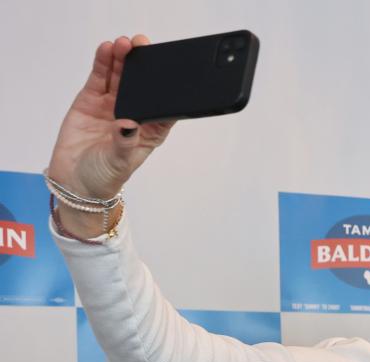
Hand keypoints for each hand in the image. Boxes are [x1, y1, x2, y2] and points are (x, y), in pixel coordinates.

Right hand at [47, 35, 173, 199]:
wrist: (75, 182)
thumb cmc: (106, 175)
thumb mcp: (121, 162)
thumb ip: (126, 142)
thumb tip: (128, 124)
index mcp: (151, 129)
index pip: (164, 104)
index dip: (166, 86)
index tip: (167, 68)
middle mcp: (134, 113)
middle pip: (142, 84)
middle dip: (143, 64)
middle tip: (142, 45)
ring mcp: (112, 104)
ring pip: (120, 77)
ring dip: (123, 59)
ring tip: (123, 44)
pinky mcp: (91, 100)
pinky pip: (99, 78)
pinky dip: (103, 63)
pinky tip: (106, 50)